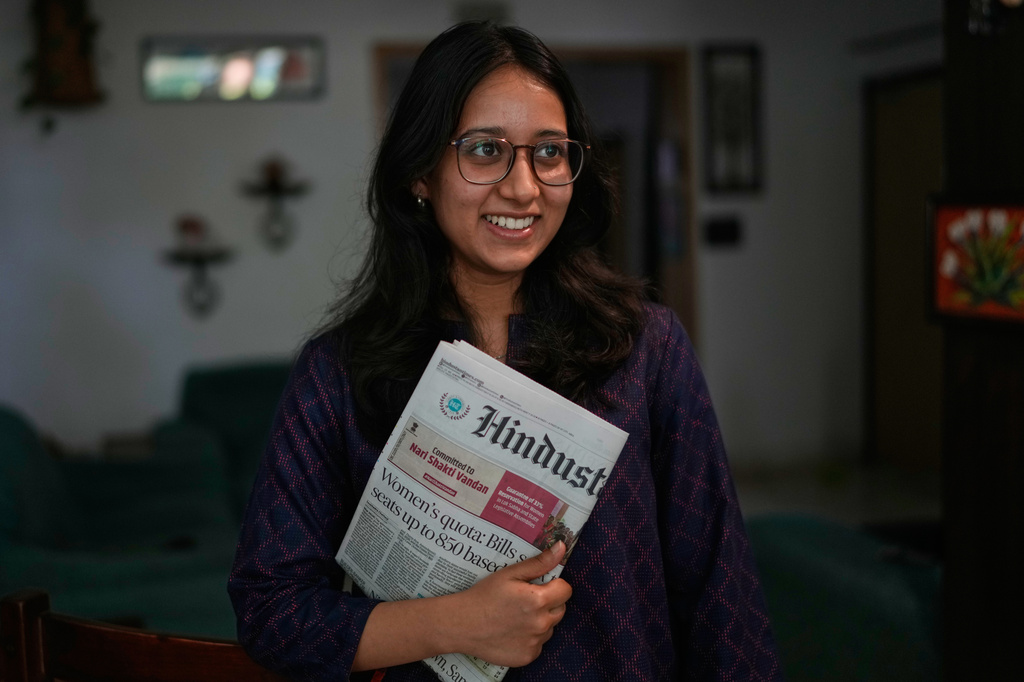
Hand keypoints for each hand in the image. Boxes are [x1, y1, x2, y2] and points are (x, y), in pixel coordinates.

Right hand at [450, 541, 571, 667]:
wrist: (462, 624)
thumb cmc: (484, 595)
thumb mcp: (510, 574)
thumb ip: (539, 562)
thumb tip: (561, 547)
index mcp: (538, 600)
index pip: (566, 590)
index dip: (555, 585)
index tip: (540, 585)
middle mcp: (541, 624)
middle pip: (560, 609)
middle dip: (549, 603)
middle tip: (525, 600)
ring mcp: (535, 642)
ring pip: (549, 627)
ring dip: (540, 621)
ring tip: (516, 616)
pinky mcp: (528, 656)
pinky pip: (538, 644)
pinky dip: (530, 638)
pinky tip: (513, 631)